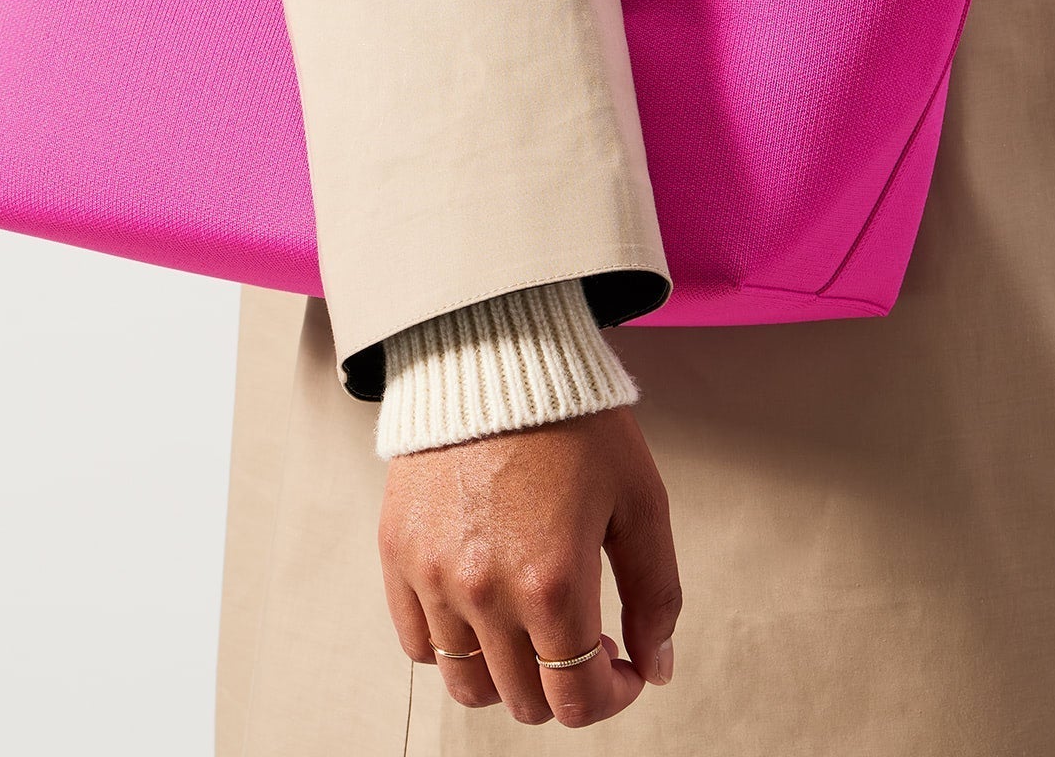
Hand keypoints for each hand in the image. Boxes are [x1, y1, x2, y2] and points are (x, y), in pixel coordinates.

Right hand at [378, 407, 680, 728]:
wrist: (495, 351)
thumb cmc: (573, 419)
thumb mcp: (640, 499)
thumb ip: (656, 593)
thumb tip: (655, 666)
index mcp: (552, 584)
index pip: (576, 701)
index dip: (612, 697)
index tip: (622, 667)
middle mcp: (485, 591)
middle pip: (524, 701)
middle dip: (567, 686)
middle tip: (585, 641)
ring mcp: (433, 575)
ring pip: (467, 684)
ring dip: (509, 676)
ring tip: (532, 631)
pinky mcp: (398, 551)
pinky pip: (417, 642)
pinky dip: (451, 647)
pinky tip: (483, 612)